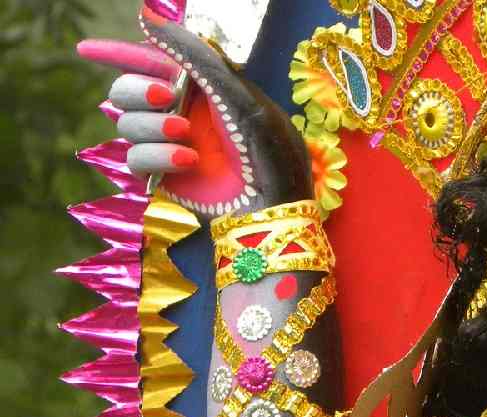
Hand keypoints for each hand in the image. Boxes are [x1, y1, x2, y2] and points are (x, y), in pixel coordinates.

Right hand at [79, 7, 311, 218]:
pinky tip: (188, 160)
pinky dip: (158, 155)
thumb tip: (148, 16)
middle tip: (164, 95)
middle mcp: (179, 112)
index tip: (86, 49)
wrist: (274, 203)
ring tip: (185, 133)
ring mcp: (168, 144)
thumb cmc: (266, 147)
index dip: (117, 54)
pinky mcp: (162, 174)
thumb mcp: (235, 94)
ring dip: (152, 124)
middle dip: (136, 89)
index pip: (149, 63)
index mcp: (199, 87)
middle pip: (125, 90)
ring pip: (126, 122)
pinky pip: (135, 157)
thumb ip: (193, 55)